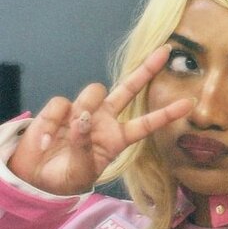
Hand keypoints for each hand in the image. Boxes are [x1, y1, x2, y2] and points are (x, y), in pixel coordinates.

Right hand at [7, 45, 193, 196]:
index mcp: (117, 138)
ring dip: (84, 108)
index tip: (189, 104)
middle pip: (129, 88)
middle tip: (165, 51)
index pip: (146, 124)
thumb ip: (84, 147)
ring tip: (68, 134)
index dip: (166, 114)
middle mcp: (104, 120)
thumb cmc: (66, 177)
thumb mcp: (81, 171)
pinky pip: (61, 105)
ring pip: (94, 91)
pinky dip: (53, 123)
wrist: (36, 177)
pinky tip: (48, 142)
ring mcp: (83, 111)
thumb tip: (81, 118)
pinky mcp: (60, 109)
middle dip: (147, 69)